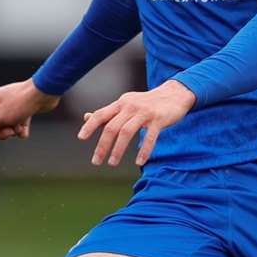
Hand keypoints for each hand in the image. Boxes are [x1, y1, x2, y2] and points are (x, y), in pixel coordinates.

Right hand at [0, 79, 59, 140]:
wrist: (43, 94)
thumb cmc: (21, 103)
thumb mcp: (0, 117)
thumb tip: (1, 128)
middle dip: (2, 133)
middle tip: (10, 131)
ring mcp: (11, 108)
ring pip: (7, 128)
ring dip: (13, 131)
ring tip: (19, 127)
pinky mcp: (23, 112)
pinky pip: (18, 127)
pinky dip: (21, 131)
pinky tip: (25, 129)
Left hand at [79, 80, 196, 166]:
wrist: (175, 94)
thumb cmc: (148, 103)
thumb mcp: (126, 104)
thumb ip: (109, 112)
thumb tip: (86, 117)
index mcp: (121, 103)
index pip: (101, 114)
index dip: (90, 125)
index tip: (81, 138)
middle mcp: (131, 106)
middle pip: (112, 127)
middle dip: (102, 145)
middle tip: (96, 161)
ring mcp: (145, 112)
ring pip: (127, 132)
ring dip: (118, 149)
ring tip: (112, 163)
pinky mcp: (159, 119)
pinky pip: (149, 137)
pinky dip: (143, 150)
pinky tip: (139, 162)